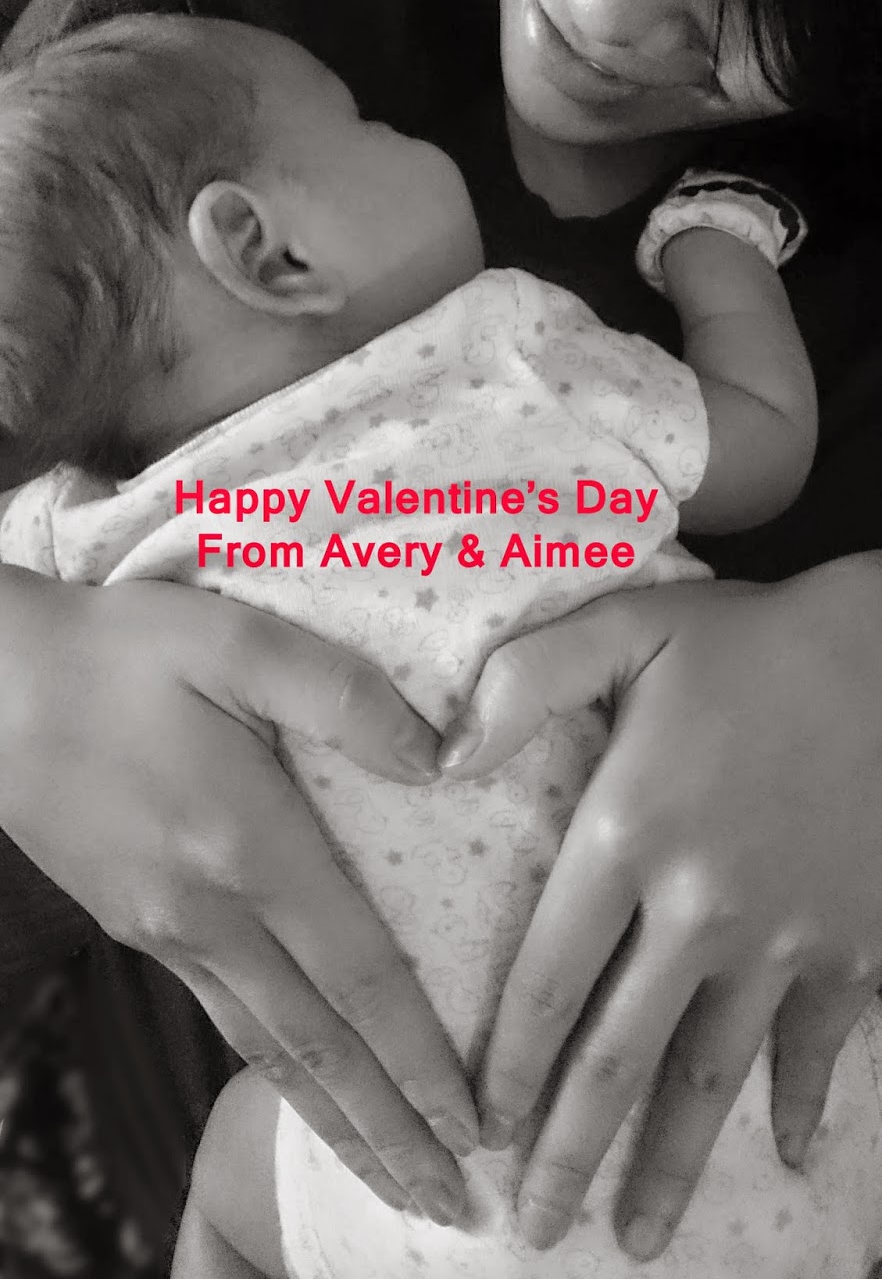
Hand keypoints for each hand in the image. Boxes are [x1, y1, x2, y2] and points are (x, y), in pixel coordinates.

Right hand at [0, 566, 477, 1221]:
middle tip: (449, 1204)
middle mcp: (211, 912)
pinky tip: (304, 1083)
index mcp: (249, 847)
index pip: (359, 978)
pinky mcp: (140, 922)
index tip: (477, 1125)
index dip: (421, 1059)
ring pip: (266, 1049)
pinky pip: (225, 1017)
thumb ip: (345, 696)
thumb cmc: (119, 654)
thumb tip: (444, 755)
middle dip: (388, 1131)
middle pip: (317, 1047)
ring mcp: (169, 929)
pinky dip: (277, 1071)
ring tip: (390, 1177)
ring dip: (334, 1121)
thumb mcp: (237, 640)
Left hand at [440, 555, 881, 1256]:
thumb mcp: (624, 627)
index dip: (507, 1064)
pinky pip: (818, 1047)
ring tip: (641, 1236)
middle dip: (572, 1151)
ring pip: (714, 1077)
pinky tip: (792, 1155)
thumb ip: (522, 683)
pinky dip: (803, 1104)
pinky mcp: (855, 946)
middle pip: (620, 1057)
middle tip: (538, 1230)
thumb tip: (437, 759)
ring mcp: (785, 939)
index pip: (545, 979)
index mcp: (628, 836)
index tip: (483, 1128)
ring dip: (676, 1164)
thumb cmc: (749, 640)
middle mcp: (700, 908)